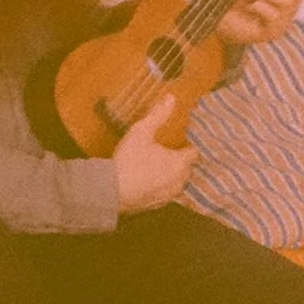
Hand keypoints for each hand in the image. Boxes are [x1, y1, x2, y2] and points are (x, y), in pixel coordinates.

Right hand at [111, 95, 196, 211]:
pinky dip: (162, 186)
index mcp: (180, 163)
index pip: (194, 153)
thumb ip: (158, 115)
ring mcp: (169, 196)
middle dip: (181, 160)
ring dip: (172, 174)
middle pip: (188, 168)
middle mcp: (179, 181)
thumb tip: (171, 98)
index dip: (190, 145)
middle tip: (170, 150)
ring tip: (160, 165)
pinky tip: (149, 180)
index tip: (183, 140)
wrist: (110, 192)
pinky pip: (166, 193)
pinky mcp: (158, 206)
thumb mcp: (141, 133)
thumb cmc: (128, 160)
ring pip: (177, 182)